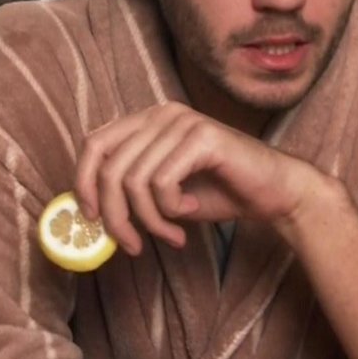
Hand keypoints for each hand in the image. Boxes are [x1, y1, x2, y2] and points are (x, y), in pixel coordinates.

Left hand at [74, 102, 319, 254]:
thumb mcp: (162, 195)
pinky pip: (162, 183)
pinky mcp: (202, 137)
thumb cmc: (219, 193)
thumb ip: (129, 193)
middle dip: (115, 215)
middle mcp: (161, 113)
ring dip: (149, 220)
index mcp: (147, 121)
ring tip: (171, 234)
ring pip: (133, 180)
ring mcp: (182, 121)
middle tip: (131, 245)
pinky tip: (191, 212)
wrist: (273, 193)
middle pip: (109, 167)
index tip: (91, 219)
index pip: (94, 144)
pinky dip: (171, 210)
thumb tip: (89, 213)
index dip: (83, 182)